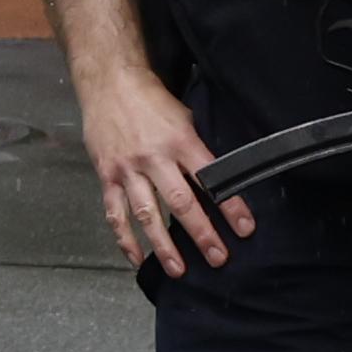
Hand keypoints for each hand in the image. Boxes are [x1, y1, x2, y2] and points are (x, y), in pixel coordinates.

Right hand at [75, 51, 236, 277]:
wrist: (109, 82)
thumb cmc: (151, 99)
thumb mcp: (184, 118)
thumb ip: (196, 149)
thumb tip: (216, 179)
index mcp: (180, 141)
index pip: (211, 180)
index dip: (230, 206)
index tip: (244, 229)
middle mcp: (155, 158)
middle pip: (182, 202)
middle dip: (202, 233)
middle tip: (218, 257)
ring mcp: (128, 169)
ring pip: (148, 214)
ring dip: (164, 245)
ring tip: (178, 269)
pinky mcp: (107, 175)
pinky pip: (115, 213)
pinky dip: (124, 238)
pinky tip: (136, 258)